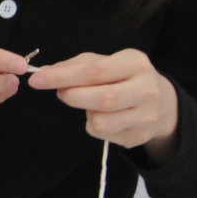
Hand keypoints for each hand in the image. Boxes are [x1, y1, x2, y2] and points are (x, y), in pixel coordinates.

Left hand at [28, 50, 178, 154]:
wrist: (160, 101)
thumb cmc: (122, 77)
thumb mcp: (103, 62)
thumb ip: (75, 66)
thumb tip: (45, 72)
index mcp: (135, 63)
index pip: (94, 71)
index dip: (62, 77)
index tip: (37, 79)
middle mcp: (146, 89)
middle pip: (101, 98)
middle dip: (72, 96)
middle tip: (61, 93)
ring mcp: (147, 115)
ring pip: (101, 121)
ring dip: (86, 113)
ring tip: (90, 104)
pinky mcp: (140, 135)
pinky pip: (104, 134)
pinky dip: (94, 125)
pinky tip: (104, 116)